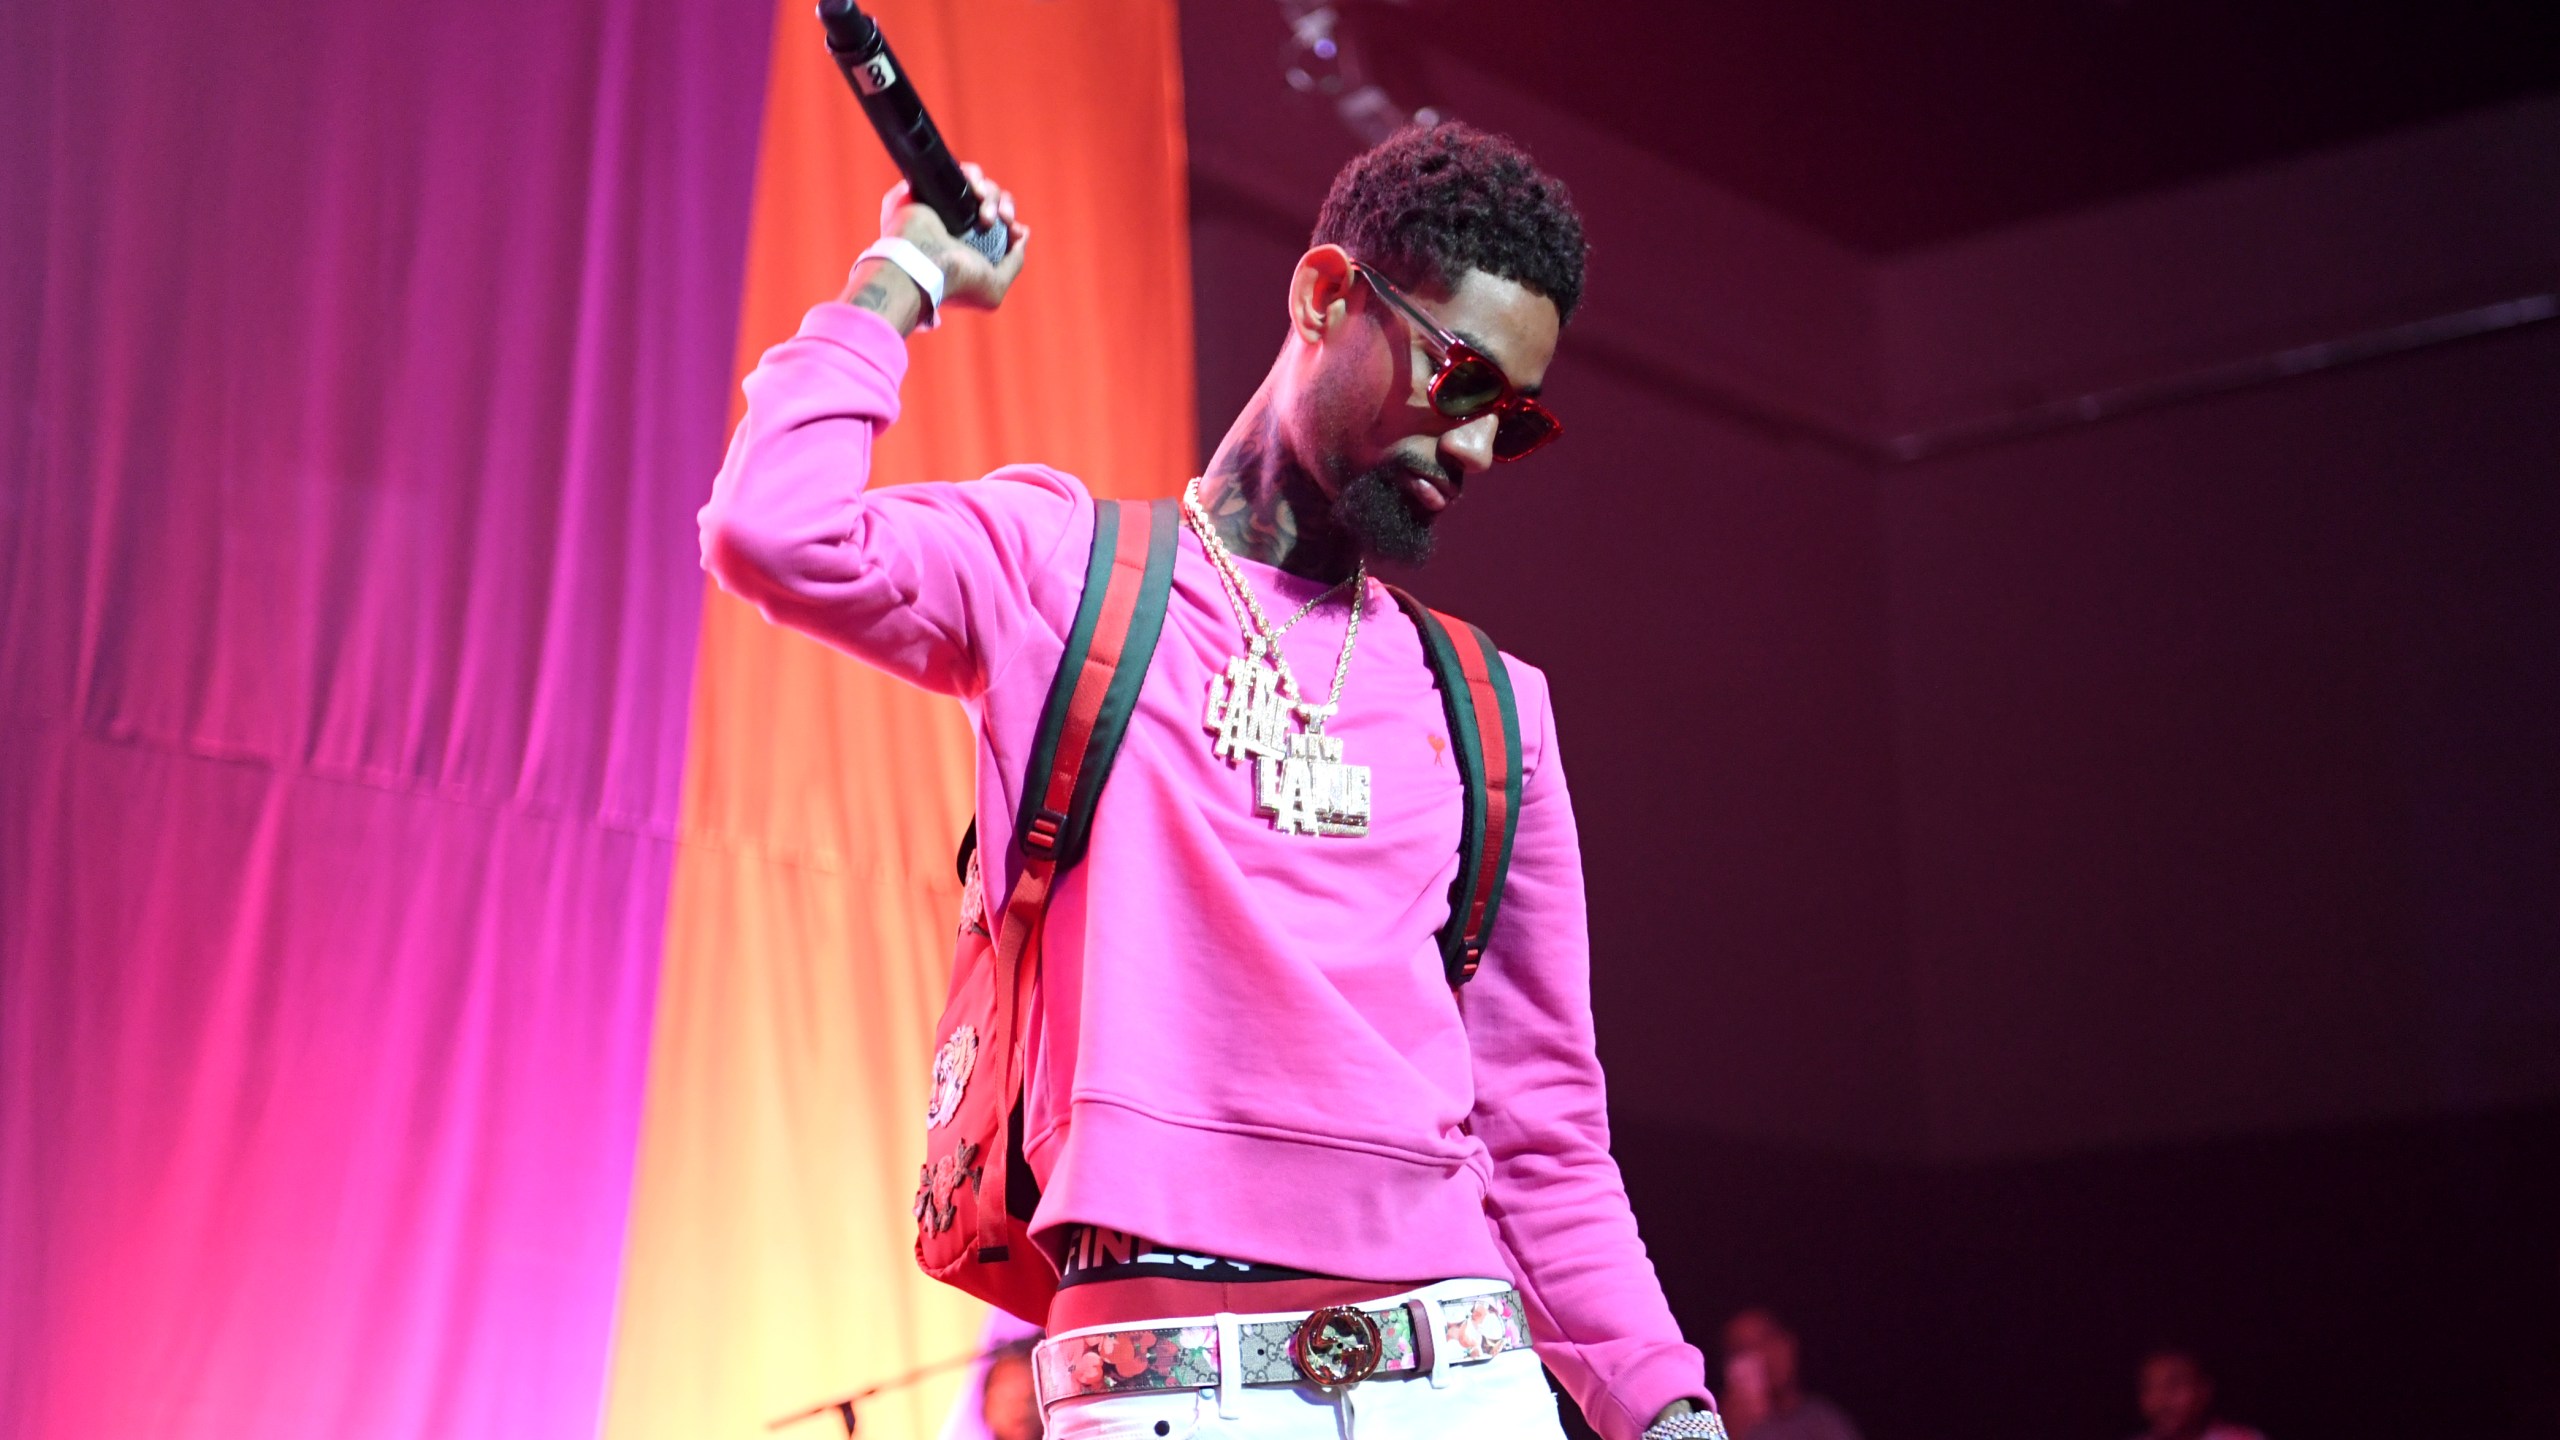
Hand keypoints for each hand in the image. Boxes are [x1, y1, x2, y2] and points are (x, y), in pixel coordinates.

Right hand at [879, 162, 1029, 311]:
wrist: (924, 263)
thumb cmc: (957, 281)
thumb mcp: (994, 288)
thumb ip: (1014, 262)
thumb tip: (1023, 232)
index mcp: (967, 246)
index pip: (997, 223)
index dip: (1010, 221)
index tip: (1014, 229)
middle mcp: (955, 224)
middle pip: (991, 200)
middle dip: (1004, 206)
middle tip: (1002, 220)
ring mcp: (942, 204)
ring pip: (979, 184)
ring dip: (991, 195)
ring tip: (985, 214)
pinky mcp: (929, 186)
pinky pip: (958, 169)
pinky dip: (973, 175)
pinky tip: (974, 191)